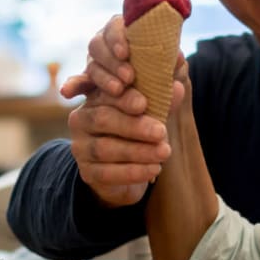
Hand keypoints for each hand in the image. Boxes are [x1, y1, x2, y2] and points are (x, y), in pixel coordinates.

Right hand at [62, 15, 188, 206]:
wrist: (129, 171)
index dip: (123, 97)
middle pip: (103, 118)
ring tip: (165, 151)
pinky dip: (133, 172)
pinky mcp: (87, 172)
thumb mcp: (152, 112)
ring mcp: (80, 146)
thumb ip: (161, 98)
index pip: (106, 92)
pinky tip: (154, 169)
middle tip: (161, 131)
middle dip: (134, 126)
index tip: (143, 103)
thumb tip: (178, 86)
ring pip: (105, 148)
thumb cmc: (141, 131)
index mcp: (96, 96)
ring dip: (138, 151)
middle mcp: (82, 119)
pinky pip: (107, 173)